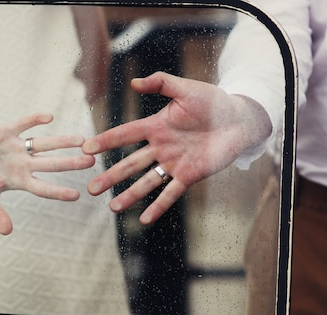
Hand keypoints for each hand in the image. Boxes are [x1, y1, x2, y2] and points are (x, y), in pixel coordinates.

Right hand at [0, 113, 94, 234]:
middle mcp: (23, 163)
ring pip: (43, 144)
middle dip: (70, 163)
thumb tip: (7, 233)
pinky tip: (49, 117)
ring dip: (61, 141)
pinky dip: (34, 120)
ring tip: (81, 139)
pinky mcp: (7, 131)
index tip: (77, 196)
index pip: (42, 188)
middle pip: (50, 164)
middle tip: (91, 162)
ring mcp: (17, 146)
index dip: (58, 192)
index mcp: (20, 179)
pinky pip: (23, 124)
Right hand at [83, 71, 270, 224]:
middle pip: (130, 164)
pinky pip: (171, 194)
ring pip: (146, 182)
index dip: (106, 141)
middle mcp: (160, 147)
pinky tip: (144, 220)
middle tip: (91, 188)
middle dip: (110, 177)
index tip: (86, 148)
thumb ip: (161, 83)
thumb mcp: (186, 88)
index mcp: (156, 126)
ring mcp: (174, 163)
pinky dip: (158, 207)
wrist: (239, 119)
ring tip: (112, 207)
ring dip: (129, 195)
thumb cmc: (213, 101)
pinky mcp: (189, 176)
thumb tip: (134, 83)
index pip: (125, 134)